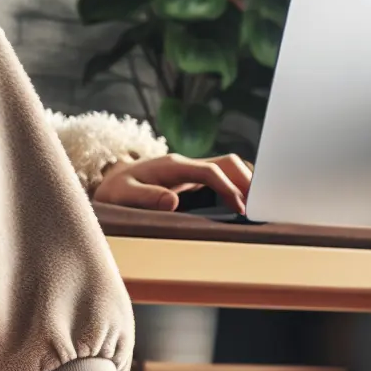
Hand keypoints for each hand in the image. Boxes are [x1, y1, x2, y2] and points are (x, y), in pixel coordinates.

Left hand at [93, 153, 251, 213]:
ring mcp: (191, 169)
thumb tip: (172, 202)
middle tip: (261, 205)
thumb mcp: (124, 195)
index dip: (229, 188)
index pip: (210, 171)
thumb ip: (147, 197)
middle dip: (247, 180)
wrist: (110, 182)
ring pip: (229, 166)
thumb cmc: (116, 191)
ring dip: (246, 181)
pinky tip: (246, 201)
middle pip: (227, 162)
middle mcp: (186, 163)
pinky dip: (239, 184)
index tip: (241, 208)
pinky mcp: (194, 177)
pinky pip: (223, 175)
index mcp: (172, 166)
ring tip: (260, 204)